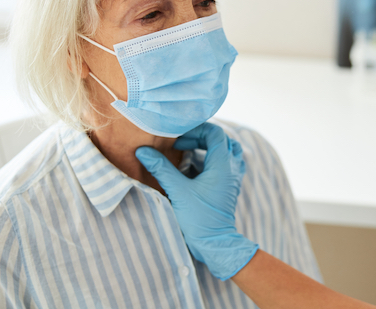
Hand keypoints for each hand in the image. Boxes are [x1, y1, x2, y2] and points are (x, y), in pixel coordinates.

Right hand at [136, 122, 258, 279]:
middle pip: (222, 139)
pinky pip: (227, 164)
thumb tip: (142, 151)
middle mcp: (232, 168)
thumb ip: (161, 168)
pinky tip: (196, 166)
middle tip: (181, 143)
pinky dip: (213, 159)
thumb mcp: (177, 191)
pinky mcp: (229, 187)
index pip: (215, 133)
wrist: (215, 244)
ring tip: (189, 151)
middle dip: (201, 137)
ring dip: (209, 147)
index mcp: (223, 165)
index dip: (197, 130)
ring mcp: (233, 178)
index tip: (178, 138)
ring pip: (227, 151)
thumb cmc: (198, 218)